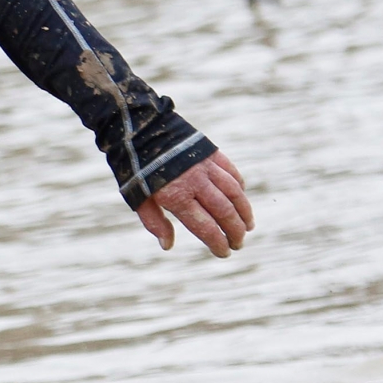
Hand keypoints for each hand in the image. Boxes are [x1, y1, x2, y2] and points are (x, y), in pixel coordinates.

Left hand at [137, 150, 252, 257]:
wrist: (137, 129)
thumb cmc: (134, 168)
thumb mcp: (138, 198)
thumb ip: (155, 222)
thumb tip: (167, 246)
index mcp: (177, 196)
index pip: (205, 227)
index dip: (217, 242)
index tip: (224, 253)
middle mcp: (196, 182)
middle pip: (225, 212)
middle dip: (235, 231)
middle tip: (239, 243)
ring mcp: (206, 166)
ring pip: (234, 193)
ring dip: (244, 211)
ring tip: (248, 226)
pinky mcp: (211, 153)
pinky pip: (231, 173)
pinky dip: (239, 187)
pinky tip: (241, 198)